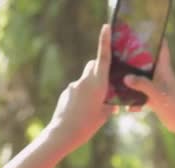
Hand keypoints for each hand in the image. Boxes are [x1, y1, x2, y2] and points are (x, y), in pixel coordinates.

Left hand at [47, 25, 113, 149]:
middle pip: (93, 65)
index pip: (103, 58)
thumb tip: (112, 105)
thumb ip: (109, 106)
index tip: (106, 27)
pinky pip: (77, 90)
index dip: (105, 41)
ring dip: (91, 87)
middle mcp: (85, 81)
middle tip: (106, 82)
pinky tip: (82, 112)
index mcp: (98, 83)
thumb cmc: (87, 125)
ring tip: (94, 106)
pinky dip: (82, 96)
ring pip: (85, 80)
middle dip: (99, 68)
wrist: (63, 133)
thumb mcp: (104, 116)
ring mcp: (73, 86)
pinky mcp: (66, 93)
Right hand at [123, 41, 174, 136]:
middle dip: (134, 58)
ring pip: (141, 78)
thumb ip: (142, 85)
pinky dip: (134, 100)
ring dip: (131, 81)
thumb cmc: (174, 106)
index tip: (140, 31)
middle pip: (146, 61)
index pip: (161, 47)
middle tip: (119, 54)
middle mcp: (160, 75)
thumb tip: (125, 77)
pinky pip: (141, 95)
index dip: (154, 37)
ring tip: (117, 80)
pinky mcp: (155, 98)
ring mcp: (157, 86)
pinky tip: (128, 108)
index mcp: (164, 69)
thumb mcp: (157, 94)